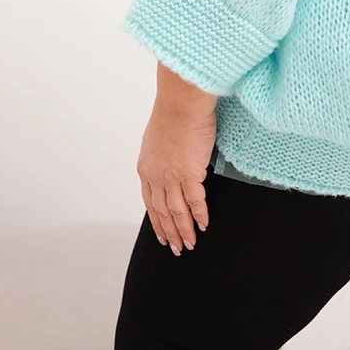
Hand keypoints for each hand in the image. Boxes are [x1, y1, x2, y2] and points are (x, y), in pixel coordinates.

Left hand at [136, 103, 216, 255]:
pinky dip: (199, 215)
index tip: (162, 235)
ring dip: (184, 230)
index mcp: (146, 168)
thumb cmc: (174, 111)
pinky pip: (196, 201)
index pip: (150, 202)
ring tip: (190, 244)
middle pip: (162, 212)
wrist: (182, 101)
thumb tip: (169, 161)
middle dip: (170, 232)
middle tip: (177, 248)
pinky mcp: (191, 173)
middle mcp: (156, 176)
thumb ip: (161, 154)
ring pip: (177, 212)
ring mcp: (172, 176)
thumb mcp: (158, 137)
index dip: (157, 221)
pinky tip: (204, 225)